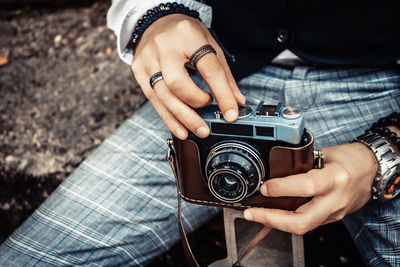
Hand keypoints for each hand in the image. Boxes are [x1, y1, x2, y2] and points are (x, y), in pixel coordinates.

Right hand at [131, 14, 244, 138]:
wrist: (156, 21)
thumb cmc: (185, 34)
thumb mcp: (210, 45)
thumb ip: (224, 75)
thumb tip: (237, 101)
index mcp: (189, 35)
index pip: (209, 68)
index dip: (222, 94)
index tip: (231, 113)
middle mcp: (165, 47)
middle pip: (178, 83)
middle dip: (195, 105)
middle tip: (209, 120)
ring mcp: (148, 59)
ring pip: (163, 95)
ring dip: (182, 117)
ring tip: (198, 130)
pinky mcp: (139, 70)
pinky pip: (153, 99)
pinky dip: (168, 117)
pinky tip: (180, 128)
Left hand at [243, 142, 378, 234]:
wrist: (372, 170)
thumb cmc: (349, 158)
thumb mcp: (325, 153)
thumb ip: (302, 163)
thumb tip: (275, 169)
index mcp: (335, 177)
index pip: (307, 186)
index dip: (282, 188)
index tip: (264, 187)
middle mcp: (336, 199)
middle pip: (303, 221)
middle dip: (272, 220)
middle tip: (251, 213)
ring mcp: (335, 212)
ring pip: (303, 227)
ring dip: (276, 223)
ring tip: (256, 214)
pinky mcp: (332, 218)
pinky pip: (307, 224)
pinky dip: (287, 221)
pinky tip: (273, 215)